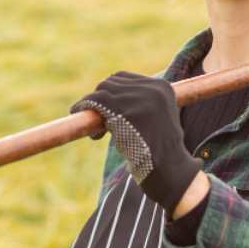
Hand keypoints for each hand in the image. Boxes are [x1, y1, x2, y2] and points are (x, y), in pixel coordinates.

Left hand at [72, 71, 202, 212]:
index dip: (111, 92)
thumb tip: (107, 95)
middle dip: (101, 99)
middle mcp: (151, 89)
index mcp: (162, 87)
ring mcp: (138, 99)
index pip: (125, 78)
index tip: (107, 110)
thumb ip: (141, 103)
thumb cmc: (161, 149)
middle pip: (111, 82)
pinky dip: (83, 106)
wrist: (170, 169)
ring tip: (98, 129)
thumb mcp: (157, 117)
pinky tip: (78, 113)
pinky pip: (95, 101)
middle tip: (101, 120)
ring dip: (93, 106)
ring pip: (102, 90)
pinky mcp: (125, 112)